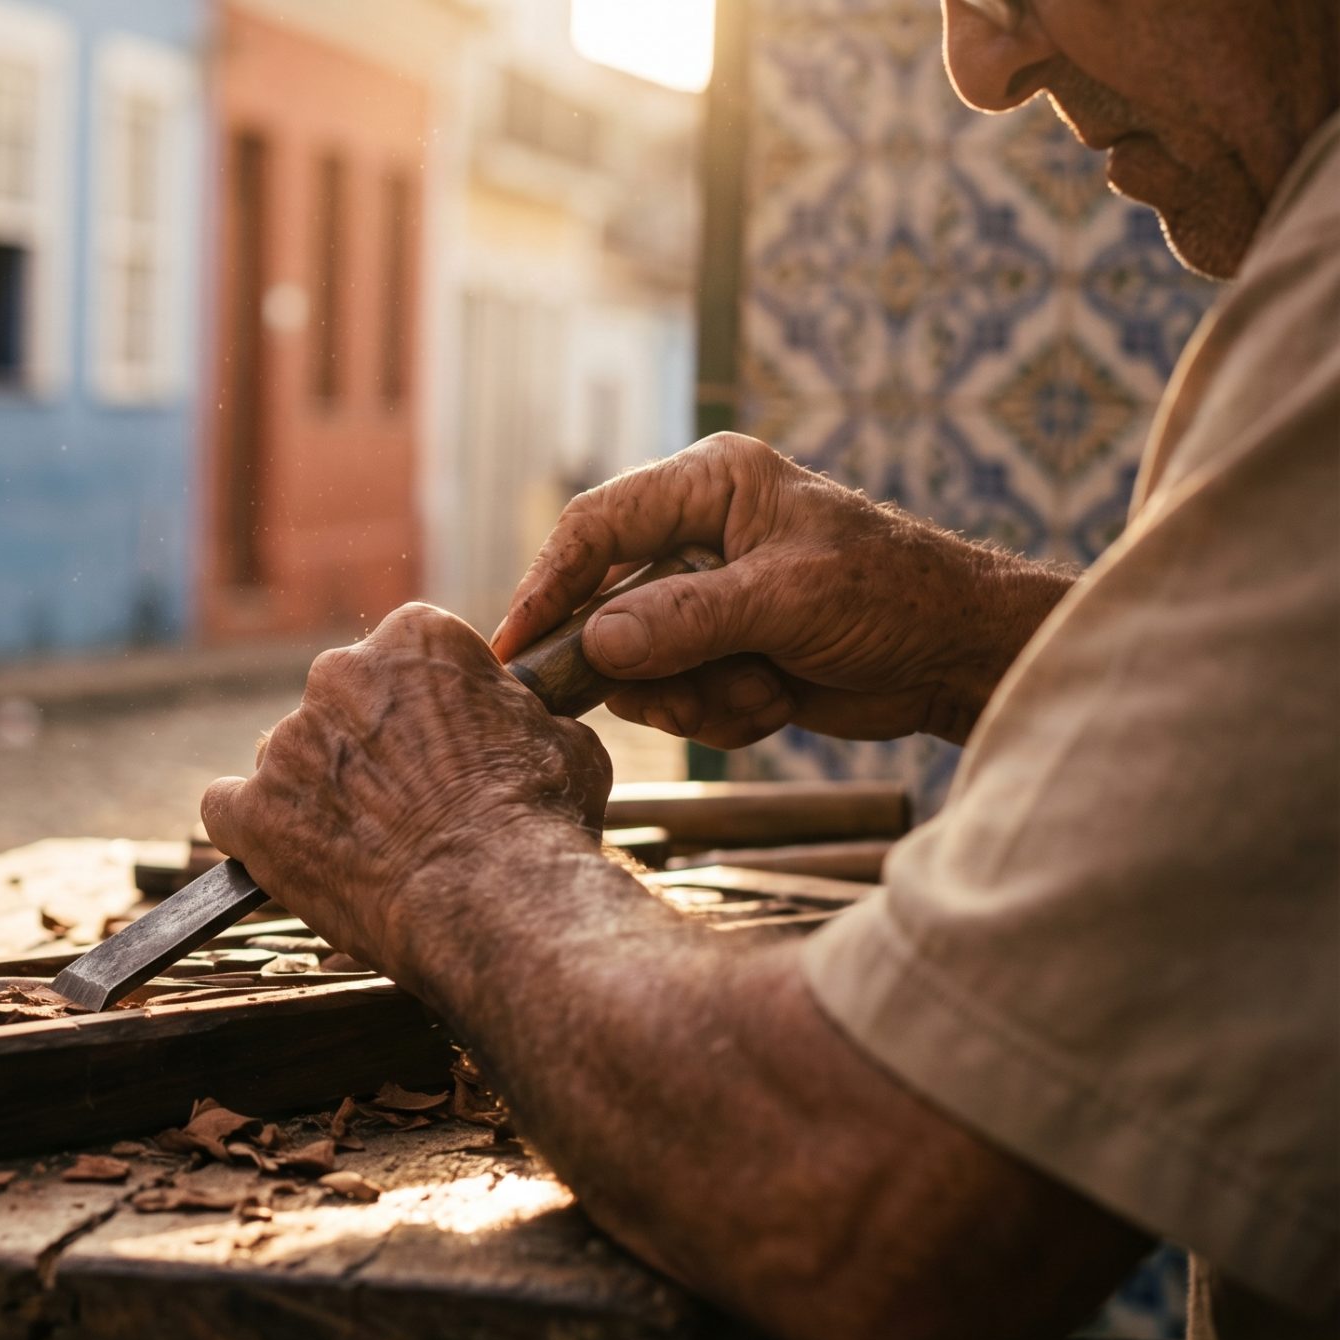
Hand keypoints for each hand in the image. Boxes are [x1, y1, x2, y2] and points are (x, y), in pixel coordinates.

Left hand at [199, 604, 609, 987]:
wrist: (493, 895)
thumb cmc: (538, 818)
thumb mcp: (563, 740)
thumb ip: (521, 713)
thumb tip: (526, 717)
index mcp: (416, 638)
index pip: (405, 652)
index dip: (423, 703)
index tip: (439, 742)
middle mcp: (340, 672)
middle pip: (341, 700)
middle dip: (364, 744)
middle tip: (403, 800)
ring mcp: (288, 742)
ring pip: (289, 756)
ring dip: (315, 789)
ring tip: (362, 844)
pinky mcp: (252, 810)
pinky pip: (229, 809)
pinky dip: (252, 832)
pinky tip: (287, 857)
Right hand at [491, 433, 1074, 746]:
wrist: (960, 656)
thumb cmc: (893, 596)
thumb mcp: (788, 600)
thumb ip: (689, 618)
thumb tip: (598, 641)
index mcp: (707, 486)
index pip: (594, 527)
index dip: (548, 586)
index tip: (518, 648)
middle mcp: (695, 536)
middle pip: (604, 608)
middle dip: (642, 665)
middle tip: (676, 695)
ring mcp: (705, 599)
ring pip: (636, 664)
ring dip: (692, 695)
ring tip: (759, 691)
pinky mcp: (720, 652)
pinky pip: (675, 695)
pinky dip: (721, 713)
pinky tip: (777, 700)